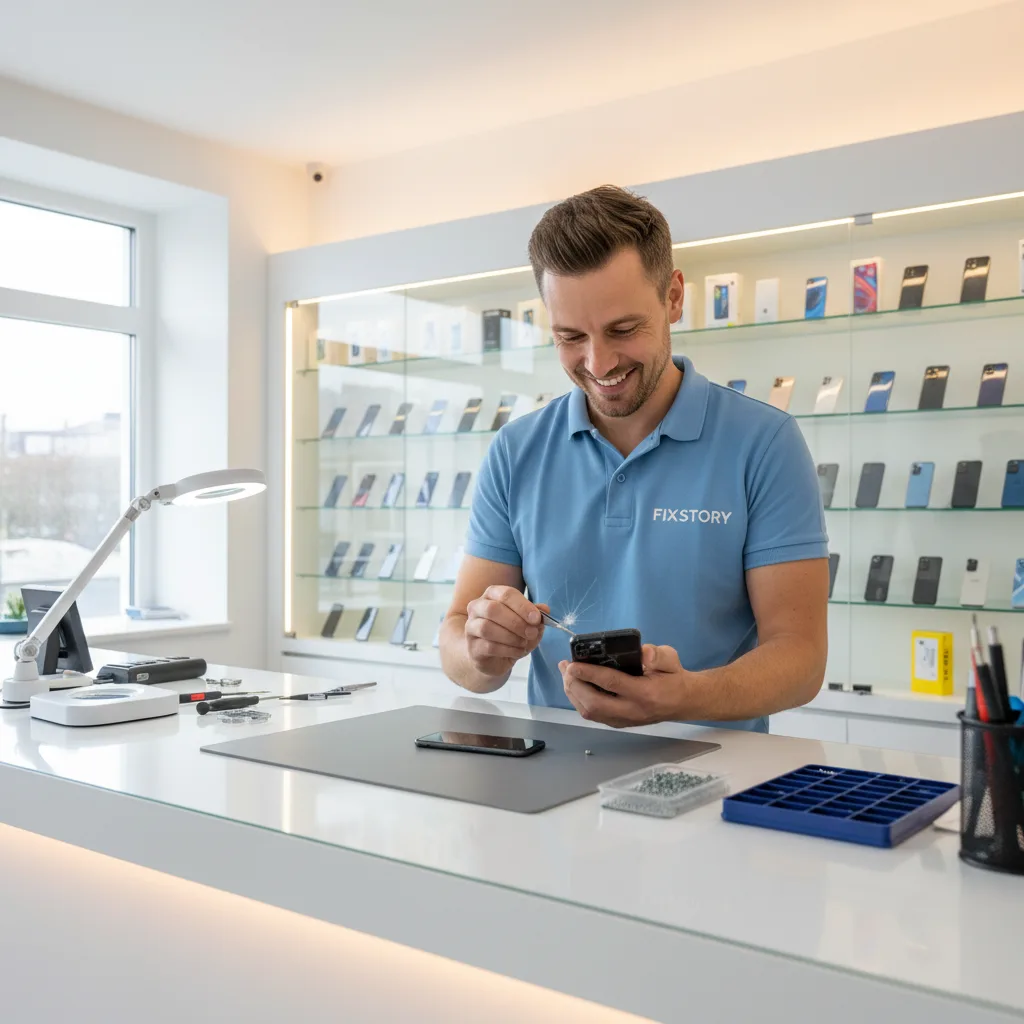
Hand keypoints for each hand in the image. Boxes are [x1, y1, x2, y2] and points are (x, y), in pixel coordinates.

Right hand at [464, 586, 548, 676]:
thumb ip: (535, 614)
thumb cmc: (511, 634)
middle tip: (531, 633)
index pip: (506, 594)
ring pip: (487, 628)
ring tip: (524, 643)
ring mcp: (471, 627)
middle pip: (493, 609)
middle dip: (516, 622)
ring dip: (511, 637)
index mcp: (492, 595)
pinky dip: (507, 650)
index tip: (537, 619)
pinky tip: (517, 652)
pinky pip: (488, 646)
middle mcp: (477, 607)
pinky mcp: (472, 647)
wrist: (494, 657)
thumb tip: (545, 609)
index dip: (522, 606)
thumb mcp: (527, 622)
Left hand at [559, 644, 687, 727]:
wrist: (684, 701)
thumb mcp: (671, 658)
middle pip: (594, 704)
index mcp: (645, 694)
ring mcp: (625, 721)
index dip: (589, 673)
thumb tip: (643, 653)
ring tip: (566, 675)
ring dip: (573, 694)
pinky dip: (580, 701)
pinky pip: (594, 715)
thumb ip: (658, 654)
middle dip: (574, 685)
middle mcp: (632, 711)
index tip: (572, 664)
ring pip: (591, 713)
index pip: (612, 683)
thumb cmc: (674, 677)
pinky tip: (575, 687)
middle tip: (565, 667)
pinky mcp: (620, 723)